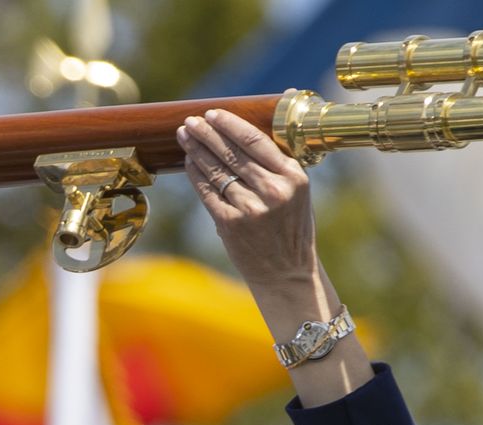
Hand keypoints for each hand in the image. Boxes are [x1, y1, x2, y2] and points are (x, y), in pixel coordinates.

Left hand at [176, 109, 317, 289]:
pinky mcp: (231, 224)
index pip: (256, 141)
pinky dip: (196, 175)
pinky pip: (207, 192)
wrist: (286, 272)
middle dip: (207, 134)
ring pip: (216, 171)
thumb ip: (282, 157)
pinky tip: (188, 162)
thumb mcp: (298, 191)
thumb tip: (286, 96)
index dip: (230, 125)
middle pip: (232, 153)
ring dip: (196, 151)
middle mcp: (273, 191)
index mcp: (294, 177)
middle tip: (190, 121)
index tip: (213, 113)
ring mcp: (251, 208)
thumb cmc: (291, 226)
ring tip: (184, 137)